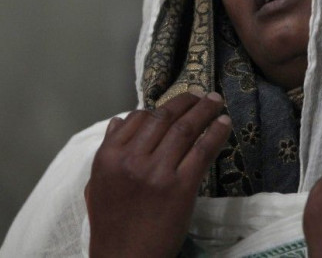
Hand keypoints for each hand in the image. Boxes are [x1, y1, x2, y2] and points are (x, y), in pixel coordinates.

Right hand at [85, 91, 231, 257]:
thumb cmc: (111, 226)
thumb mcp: (97, 185)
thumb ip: (108, 150)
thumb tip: (119, 119)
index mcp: (109, 157)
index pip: (137, 118)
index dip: (160, 108)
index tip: (176, 104)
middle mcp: (132, 160)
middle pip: (164, 118)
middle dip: (186, 101)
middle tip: (202, 94)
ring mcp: (158, 172)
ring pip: (185, 128)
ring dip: (204, 110)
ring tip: (217, 102)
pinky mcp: (181, 187)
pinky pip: (203, 150)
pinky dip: (216, 133)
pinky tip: (224, 124)